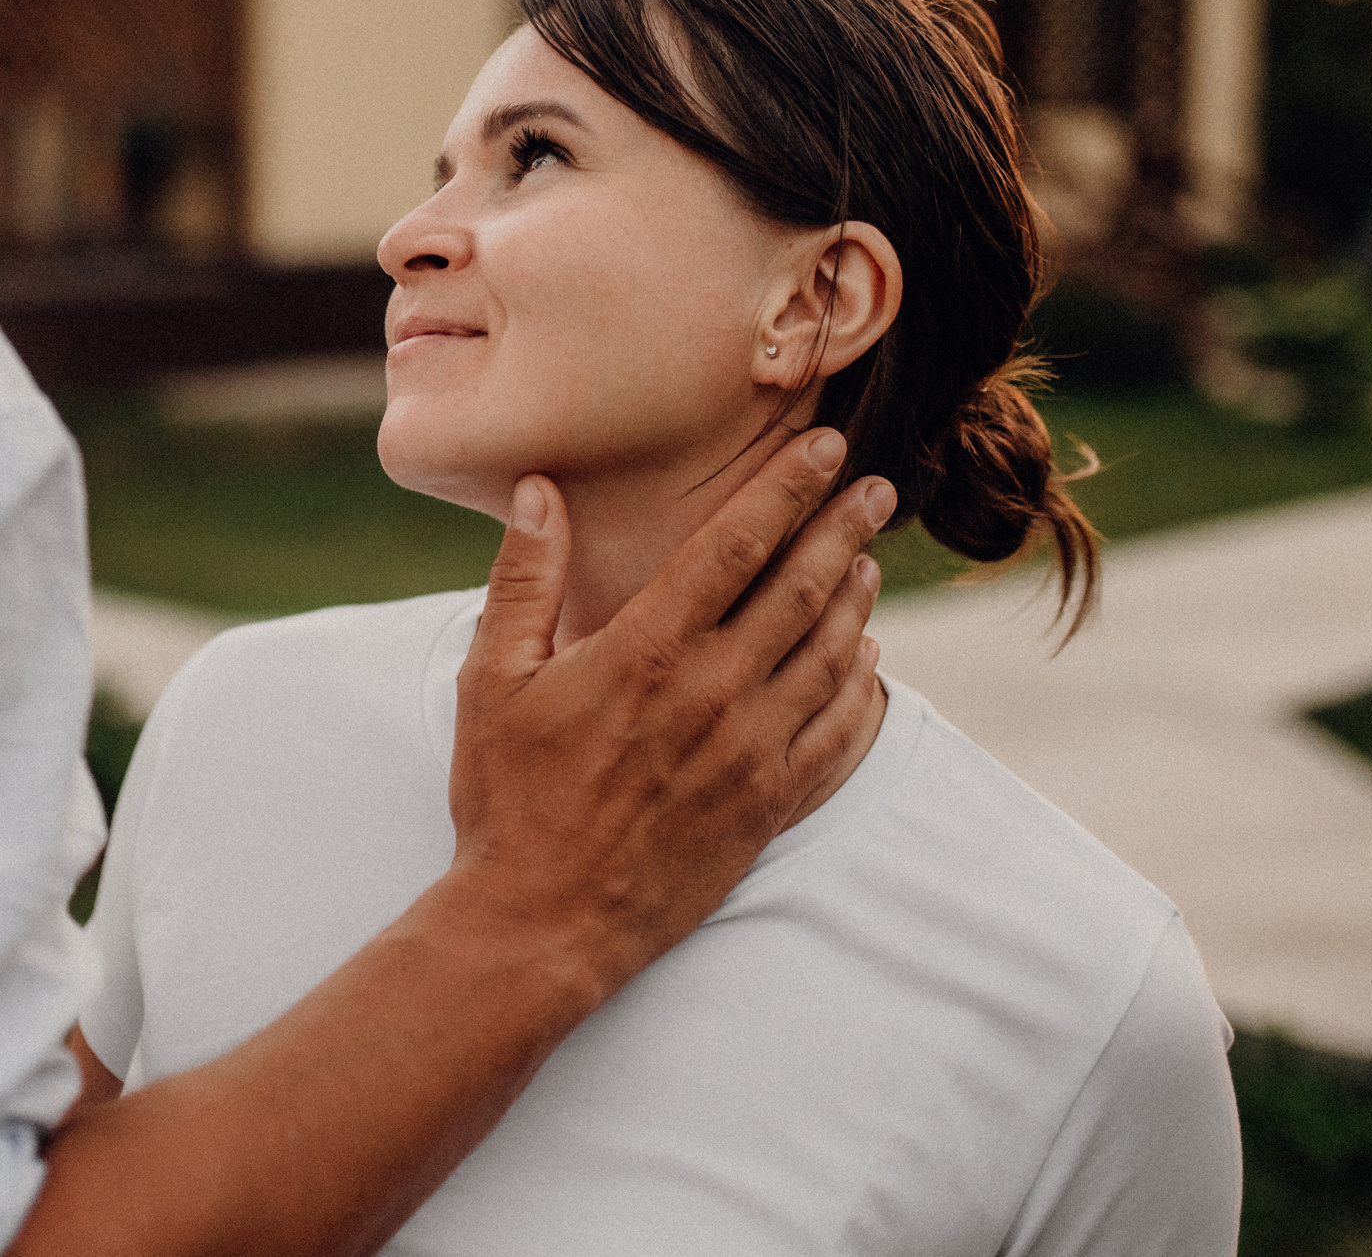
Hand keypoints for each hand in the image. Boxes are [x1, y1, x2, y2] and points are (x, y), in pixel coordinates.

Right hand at [444, 426, 892, 999]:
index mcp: (647, 650)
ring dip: (857, 602)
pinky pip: (840, 735)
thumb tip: (539, 491)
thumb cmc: (507, 797)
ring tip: (870, 562)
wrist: (542, 921)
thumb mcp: (492, 678)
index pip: (736, 546)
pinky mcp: (770, 806)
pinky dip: (864, 690)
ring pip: (831, 656)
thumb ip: (524, 579)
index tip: (824, 451)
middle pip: (802, 589)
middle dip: (845, 529)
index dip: (786, 490)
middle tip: (878, 491)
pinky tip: (868, 663)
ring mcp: (751, 753)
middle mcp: (713, 693)